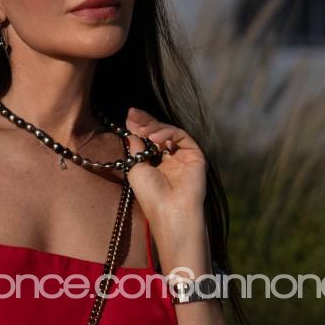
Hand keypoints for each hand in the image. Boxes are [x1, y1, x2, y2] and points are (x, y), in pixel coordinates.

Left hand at [124, 106, 208, 231]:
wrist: (170, 210)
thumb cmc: (151, 195)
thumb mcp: (136, 167)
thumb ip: (136, 146)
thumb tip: (130, 128)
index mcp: (156, 164)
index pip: (148, 139)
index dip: (139, 126)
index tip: (129, 116)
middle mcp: (171, 159)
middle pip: (159, 132)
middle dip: (145, 121)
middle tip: (133, 114)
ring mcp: (183, 156)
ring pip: (170, 132)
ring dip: (155, 126)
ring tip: (144, 130)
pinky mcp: (195, 155)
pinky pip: (181, 136)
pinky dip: (168, 132)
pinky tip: (156, 136)